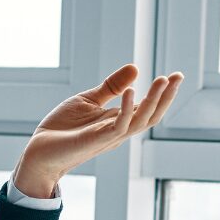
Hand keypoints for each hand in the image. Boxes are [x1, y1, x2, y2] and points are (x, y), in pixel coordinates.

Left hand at [13, 65, 183, 197]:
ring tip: (163, 80)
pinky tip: (132, 91)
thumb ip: (112, 87)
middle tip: (179, 76)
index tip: (176, 75)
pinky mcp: (96, 140)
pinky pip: (118, 126)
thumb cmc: (62, 128)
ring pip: (141, 121)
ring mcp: (109, 137)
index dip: (163, 93)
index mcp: (118, 121)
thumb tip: (135, 68)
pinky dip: (127, 109)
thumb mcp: (89, 100)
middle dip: (166, 97)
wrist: (40, 150)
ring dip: (154, 101)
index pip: (148, 108)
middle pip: (151, 115)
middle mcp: (119, 131)